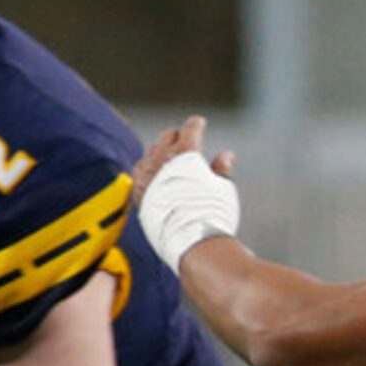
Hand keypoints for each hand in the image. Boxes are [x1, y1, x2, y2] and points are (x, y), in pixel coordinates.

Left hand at [135, 116, 240, 272]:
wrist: (193, 243)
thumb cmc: (214, 215)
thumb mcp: (223, 188)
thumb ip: (221, 170)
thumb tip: (226, 155)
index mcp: (186, 154)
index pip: (190, 130)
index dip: (196, 125)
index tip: (199, 122)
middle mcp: (163, 161)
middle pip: (166, 139)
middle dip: (175, 135)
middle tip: (181, 136)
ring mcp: (148, 177)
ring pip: (149, 155)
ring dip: (158, 151)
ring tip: (165, 154)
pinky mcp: (140, 195)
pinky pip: (140, 175)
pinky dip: (147, 170)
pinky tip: (150, 173)